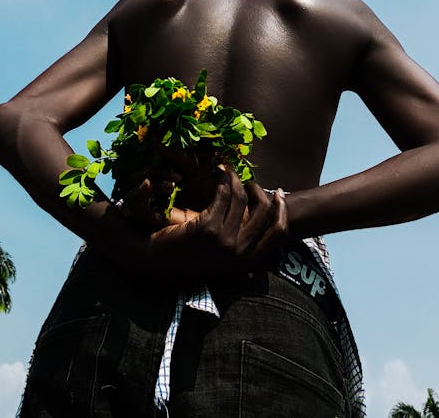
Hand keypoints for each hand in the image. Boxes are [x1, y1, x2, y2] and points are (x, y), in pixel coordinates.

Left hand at [117, 167, 287, 284]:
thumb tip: (261, 221)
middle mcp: (239, 254)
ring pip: (242, 199)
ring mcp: (224, 242)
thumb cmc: (187, 257)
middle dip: (262, 192)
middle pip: (265, 213)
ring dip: (238, 181)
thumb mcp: (222, 258)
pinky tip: (218, 174)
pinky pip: (223, 195)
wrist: (155, 262)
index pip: (278, 234)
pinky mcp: (207, 228)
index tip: (280, 195)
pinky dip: (223, 179)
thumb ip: (242, 245)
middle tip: (251, 183)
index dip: (283, 211)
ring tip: (229, 174)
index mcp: (247, 263)